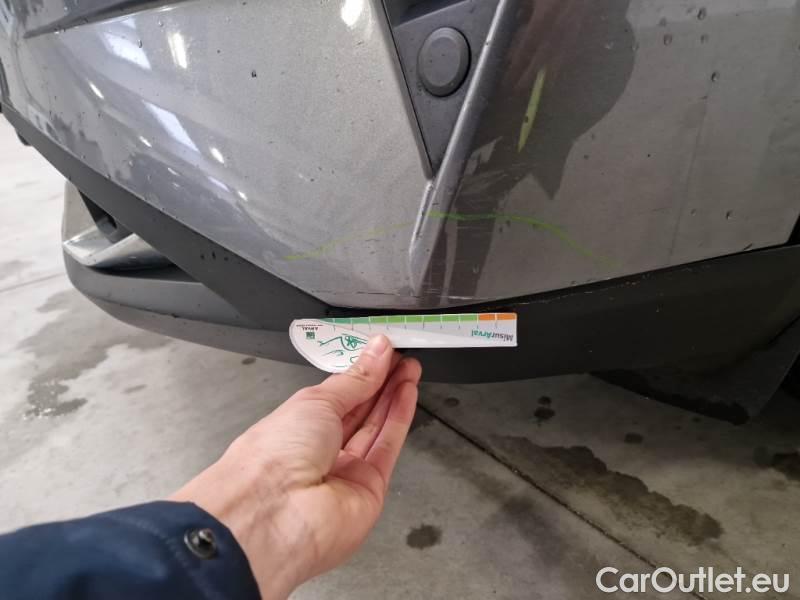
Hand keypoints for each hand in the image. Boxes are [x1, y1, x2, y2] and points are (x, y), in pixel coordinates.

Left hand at [171, 335, 421, 599]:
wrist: (276, 513)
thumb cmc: (274, 456)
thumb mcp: (316, 400)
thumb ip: (355, 378)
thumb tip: (377, 351)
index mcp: (295, 428)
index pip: (336, 396)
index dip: (360, 373)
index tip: (381, 352)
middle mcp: (319, 451)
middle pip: (358, 411)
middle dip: (381, 382)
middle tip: (401, 357)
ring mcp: (344, 472)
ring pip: (376, 428)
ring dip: (394, 396)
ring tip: (410, 368)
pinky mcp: (369, 489)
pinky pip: (387, 448)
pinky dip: (399, 419)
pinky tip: (407, 394)